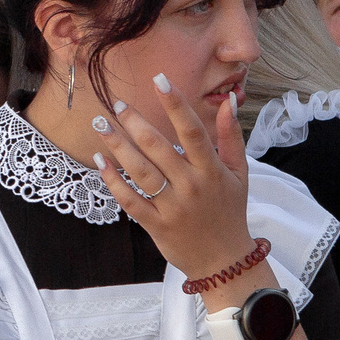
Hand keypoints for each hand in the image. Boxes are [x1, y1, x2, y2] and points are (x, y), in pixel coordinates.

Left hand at [91, 74, 256, 290]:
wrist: (224, 260)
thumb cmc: (230, 210)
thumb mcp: (239, 173)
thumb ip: (231, 136)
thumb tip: (227, 100)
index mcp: (212, 170)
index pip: (192, 131)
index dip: (176, 104)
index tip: (160, 79)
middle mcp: (191, 186)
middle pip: (158, 148)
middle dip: (135, 122)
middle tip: (117, 103)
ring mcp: (172, 207)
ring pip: (140, 172)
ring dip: (117, 146)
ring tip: (101, 125)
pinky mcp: (156, 225)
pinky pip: (130, 200)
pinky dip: (113, 181)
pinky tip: (99, 161)